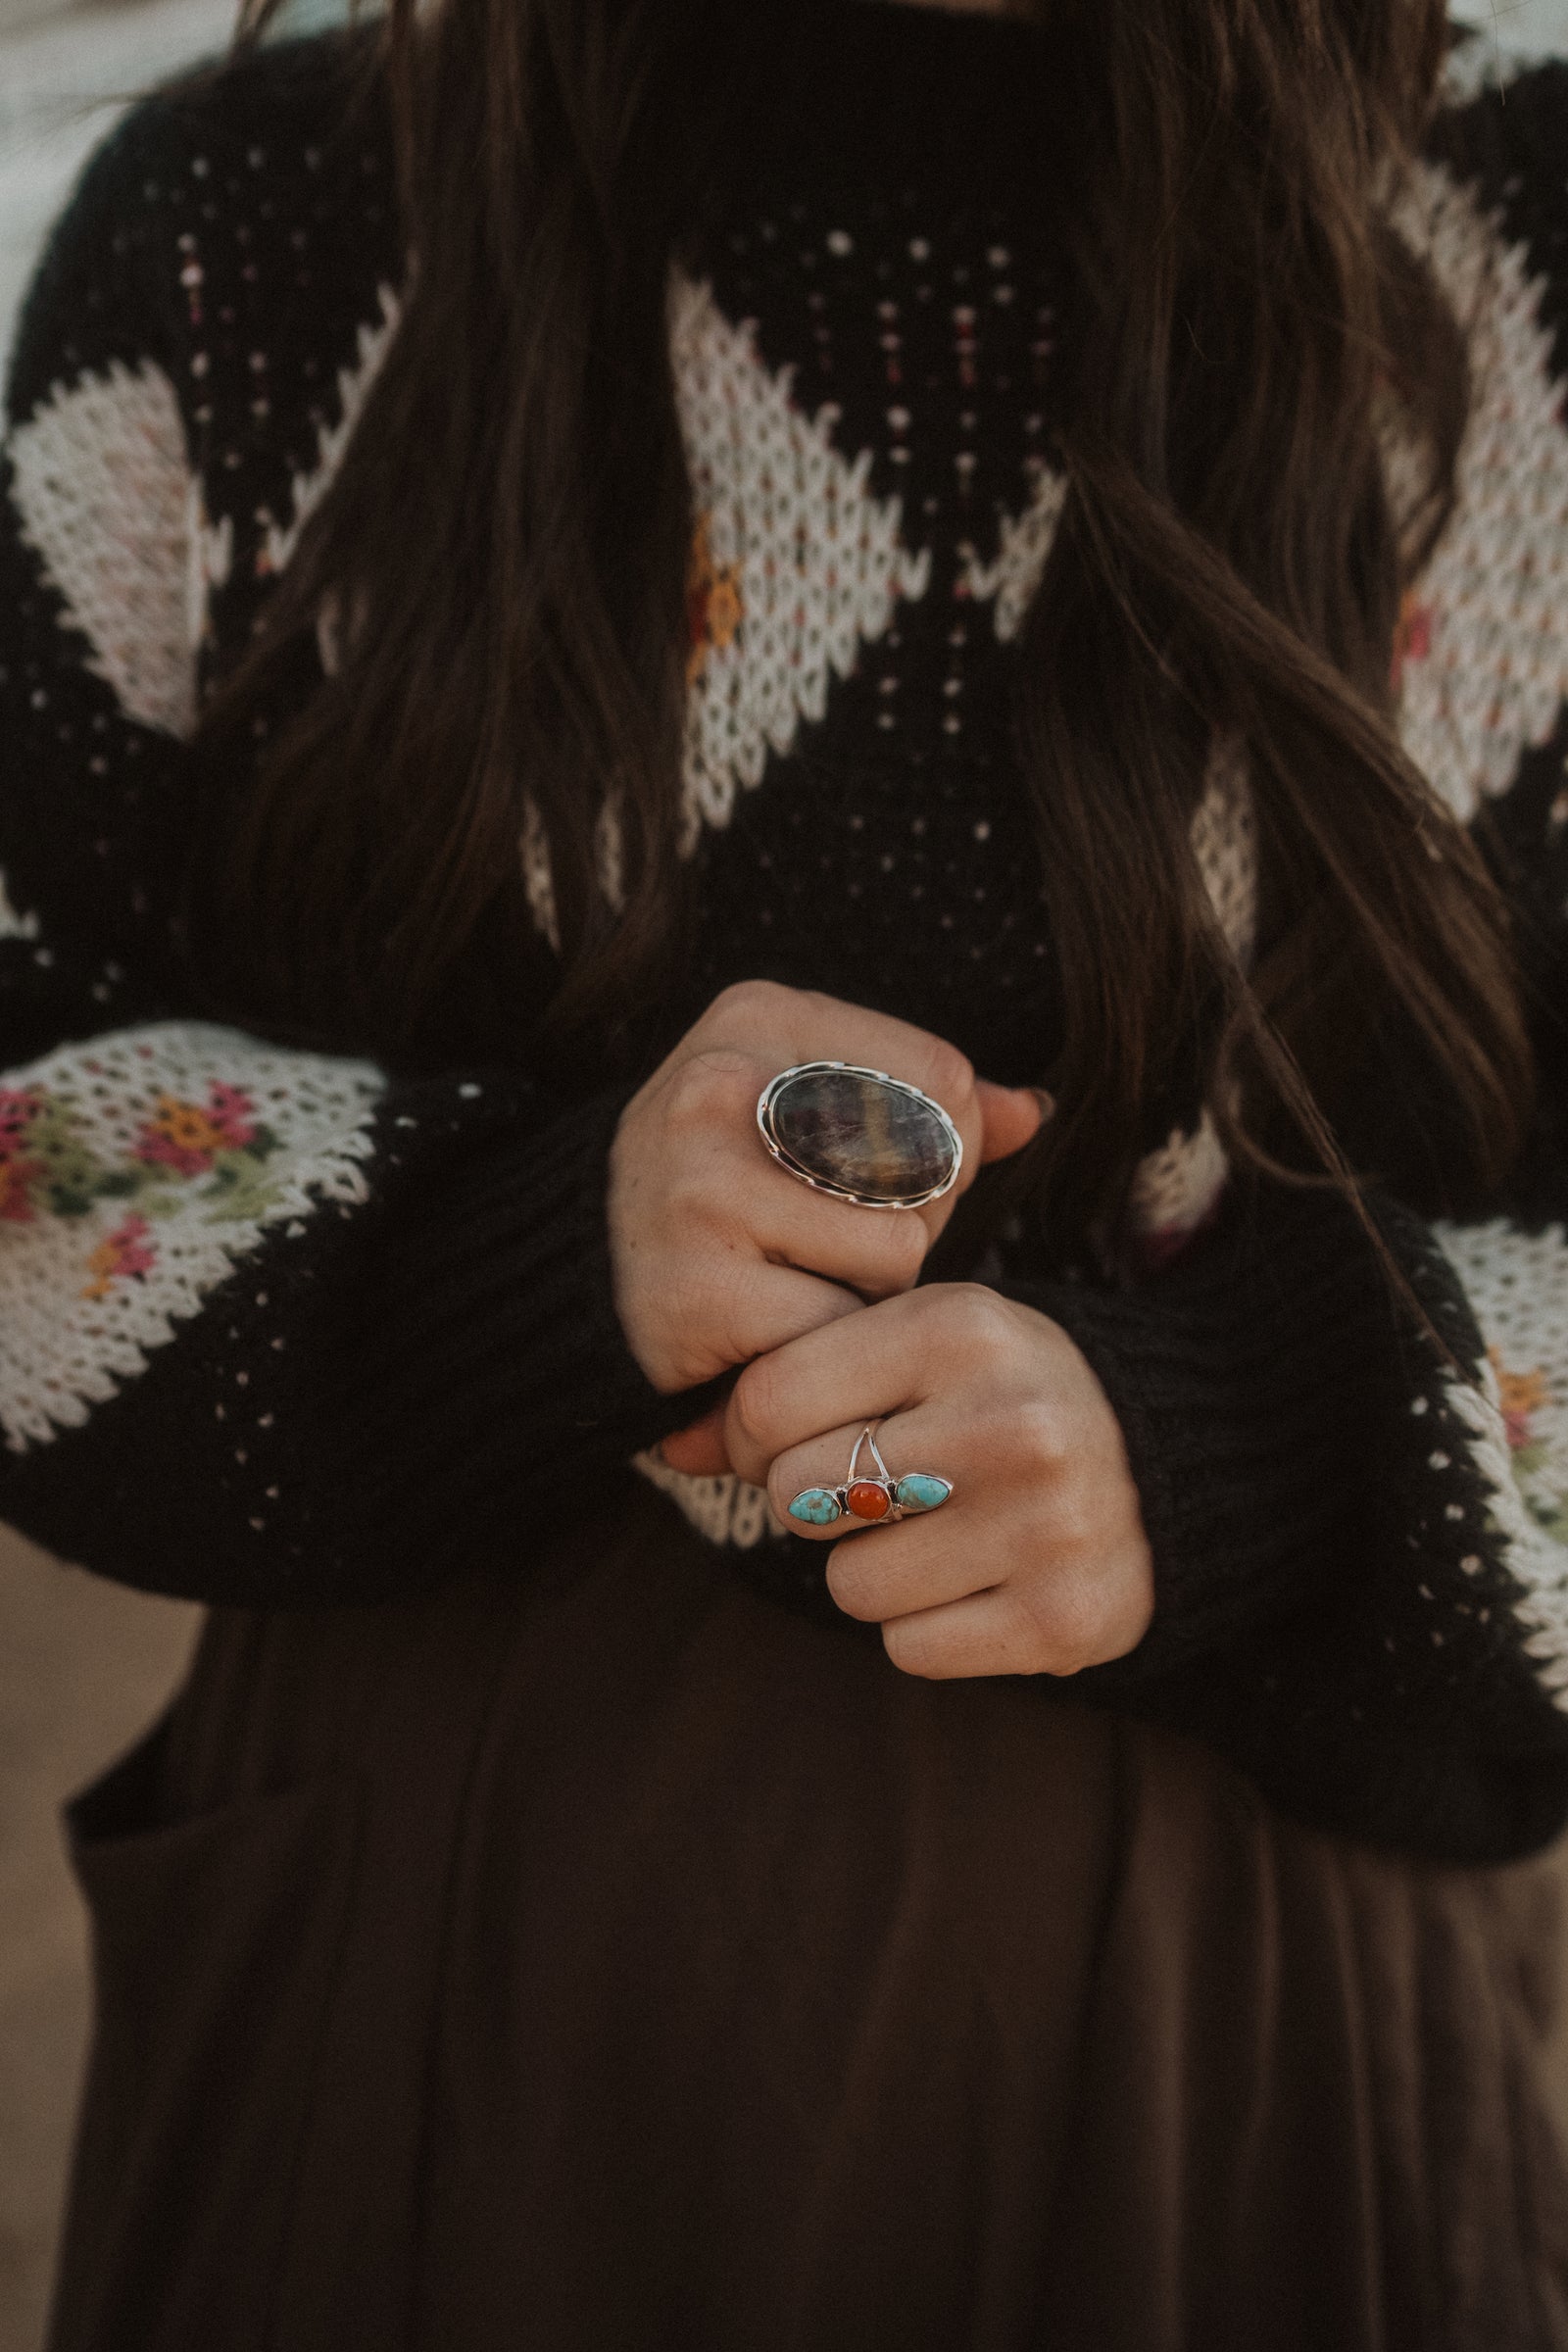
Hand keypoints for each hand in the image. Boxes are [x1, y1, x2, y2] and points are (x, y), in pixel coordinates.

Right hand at [608, 980, 1045, 1397]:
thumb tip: (1035, 1111)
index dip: (938, 1149)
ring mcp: (700, 1188)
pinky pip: (839, 1332)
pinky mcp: (697, 1293)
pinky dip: (820, 1348)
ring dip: (865, 1293)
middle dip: (904, 1222)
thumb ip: (928, 1106)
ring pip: (897, 1256)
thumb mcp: (812, 1108)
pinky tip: (763, 1330)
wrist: (584, 1280)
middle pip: (931, 1168)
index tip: (860, 1177)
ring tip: (787, 1281)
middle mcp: (719, 1086)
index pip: (944, 1079)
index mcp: (758, 1015)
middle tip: (817, 1239)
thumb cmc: (726, 1186)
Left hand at [721, 1284, 1153, 1678]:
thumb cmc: (1004, 1393)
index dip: (756, 1436)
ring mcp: (1046, 1525)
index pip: (769, 1403)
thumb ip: (793, 1383)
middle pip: (798, 1498)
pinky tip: (982, 1578)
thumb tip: (672, 1447)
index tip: (795, 1440)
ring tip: (942, 1529)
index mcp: (961, 1328)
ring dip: (874, 1570)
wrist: (1171, 1460)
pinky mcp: (1063, 1619)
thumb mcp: (914, 1347)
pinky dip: (929, 1626)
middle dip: (815, 1503)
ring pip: (848, 1585)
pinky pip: (909, 1649)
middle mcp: (1009, 1422)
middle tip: (876, 1489)